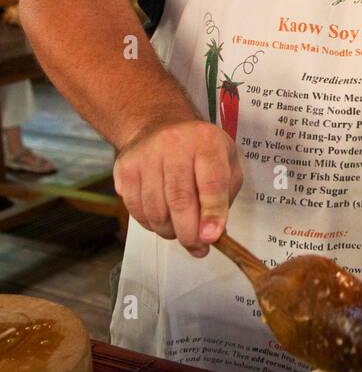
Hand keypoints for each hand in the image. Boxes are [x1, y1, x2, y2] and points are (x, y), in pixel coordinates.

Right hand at [114, 118, 243, 256]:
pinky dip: (150, 224)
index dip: (212, 215)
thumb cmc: (199, 149)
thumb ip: (225, 197)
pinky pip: (136, 210)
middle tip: (197, 247)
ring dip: (169, 232)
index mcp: (206, 141)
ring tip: (180, 231)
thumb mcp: (226, 162)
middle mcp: (174, 144)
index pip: (211, 183)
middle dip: (189, 234)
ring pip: (155, 210)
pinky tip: (162, 219)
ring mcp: (145, 155)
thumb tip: (214, 233)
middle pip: (179, 200)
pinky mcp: (125, 168)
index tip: (211, 238)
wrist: (159, 125)